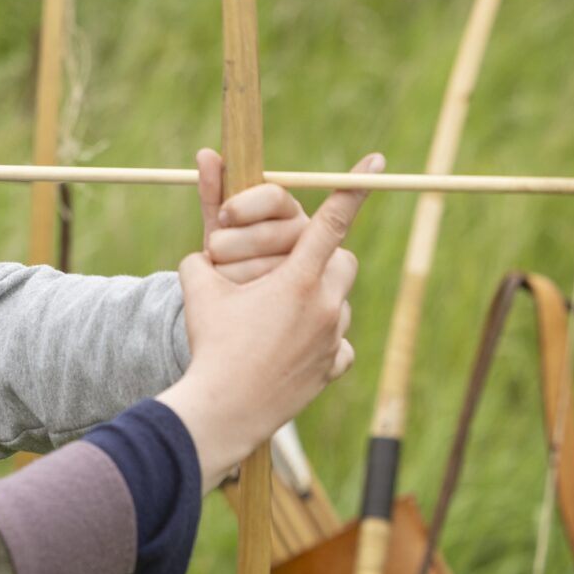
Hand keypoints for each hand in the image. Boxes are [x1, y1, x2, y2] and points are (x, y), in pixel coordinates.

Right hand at [158, 155, 378, 488]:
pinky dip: (323, 343)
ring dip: (320, 300)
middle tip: (291, 266)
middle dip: (323, 257)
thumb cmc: (210, 346)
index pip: (332, 221)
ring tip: (280, 313)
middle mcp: (325, 306)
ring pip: (340, 304)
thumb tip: (199, 247)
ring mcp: (332, 340)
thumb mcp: (197, 290)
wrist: (224, 410)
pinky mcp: (331, 369)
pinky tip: (295, 349)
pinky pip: (339, 347)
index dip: (354, 188)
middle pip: (344, 262)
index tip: (377, 163)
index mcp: (297, 279)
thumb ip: (201, 256)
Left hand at [196, 148, 307, 283]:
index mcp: (286, 210)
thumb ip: (214, 192)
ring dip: (229, 269)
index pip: (275, 197)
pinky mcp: (298, 297)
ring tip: (223, 274)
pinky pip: (260, 295)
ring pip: (263, 266)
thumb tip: (205, 154)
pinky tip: (230, 294)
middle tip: (215, 250)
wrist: (230, 294)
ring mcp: (306, 269)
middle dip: (232, 243)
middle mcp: (304, 235)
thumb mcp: (220, 223)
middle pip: (269, 234)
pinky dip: (235, 293)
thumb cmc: (229, 249)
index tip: (224, 216)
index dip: (245, 205)